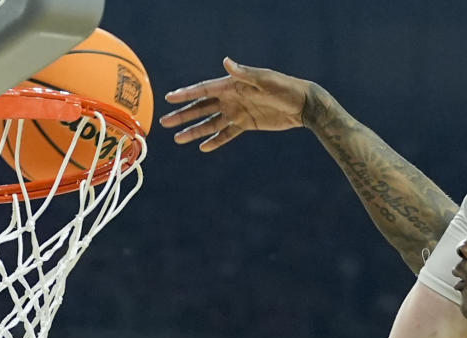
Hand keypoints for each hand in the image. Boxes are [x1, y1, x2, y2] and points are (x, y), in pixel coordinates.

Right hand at [160, 58, 312, 150]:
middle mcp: (231, 98)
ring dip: (195, 130)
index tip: (169, 98)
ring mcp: (237, 112)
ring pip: (210, 123)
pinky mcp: (246, 124)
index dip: (186, 94)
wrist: (301, 104)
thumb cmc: (284, 87)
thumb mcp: (264, 80)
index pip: (203, 90)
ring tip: (178, 138)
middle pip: (201, 107)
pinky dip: (216, 140)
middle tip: (164, 123)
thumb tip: (226, 61)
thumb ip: (244, 74)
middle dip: (183, 114)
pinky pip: (227, 134)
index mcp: (231, 85)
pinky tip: (203, 147)